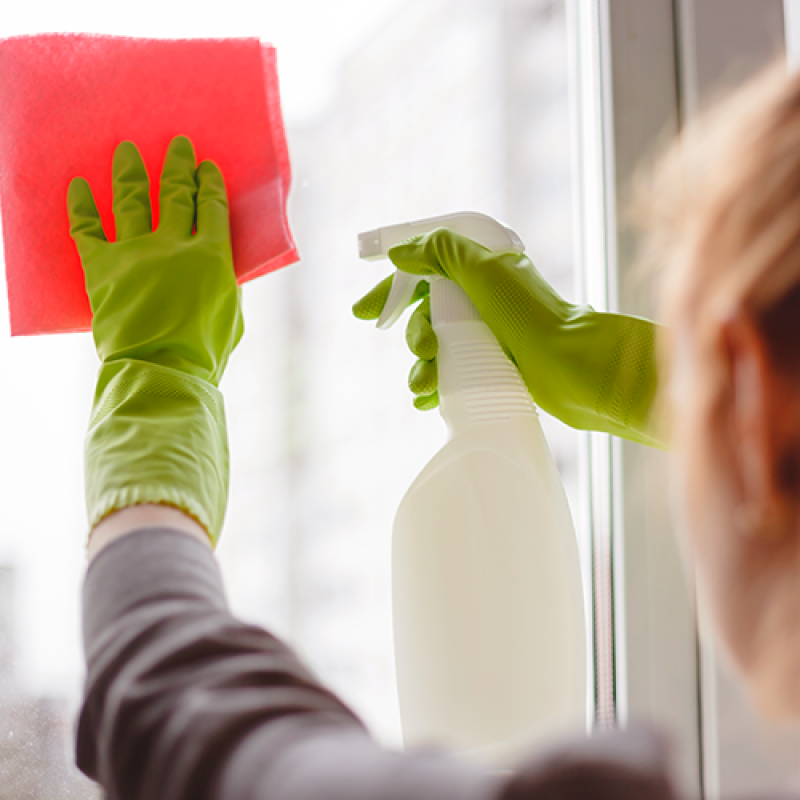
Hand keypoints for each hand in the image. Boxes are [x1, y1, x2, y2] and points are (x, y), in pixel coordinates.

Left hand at [69, 136, 242, 543]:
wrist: (161, 371)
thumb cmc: (204, 353)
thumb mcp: (232, 317)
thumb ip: (225, 286)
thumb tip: (219, 271)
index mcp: (212, 257)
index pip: (212, 207)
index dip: (210, 183)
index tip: (207, 167)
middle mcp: (174, 245)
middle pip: (176, 193)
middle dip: (178, 165)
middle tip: (177, 145)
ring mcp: (137, 253)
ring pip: (133, 199)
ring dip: (131, 171)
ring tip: (127, 150)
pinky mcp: (104, 267)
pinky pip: (88, 228)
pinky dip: (82, 206)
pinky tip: (79, 186)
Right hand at [354, 229, 662, 447]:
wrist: (572, 366)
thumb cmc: (530, 315)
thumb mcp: (483, 269)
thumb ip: (439, 251)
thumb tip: (400, 251)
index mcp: (479, 269)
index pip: (422, 271)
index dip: (390, 289)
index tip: (361, 311)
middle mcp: (480, 300)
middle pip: (424, 314)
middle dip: (413, 333)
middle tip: (422, 349)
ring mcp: (486, 335)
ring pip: (435, 348)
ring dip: (421, 366)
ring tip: (425, 384)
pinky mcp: (490, 367)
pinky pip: (449, 374)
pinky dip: (433, 386)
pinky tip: (425, 399)